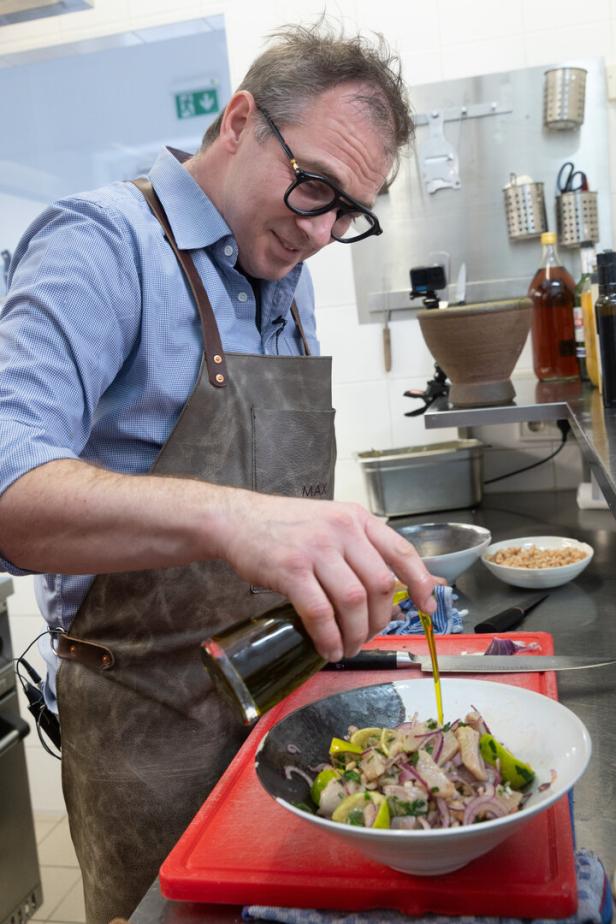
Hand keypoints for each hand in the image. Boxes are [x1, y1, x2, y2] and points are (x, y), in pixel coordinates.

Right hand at [216, 492, 439, 661]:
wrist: (237, 519)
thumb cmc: (284, 526)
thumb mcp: (330, 523)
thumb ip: (358, 549)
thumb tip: (388, 589)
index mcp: (357, 519)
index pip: (401, 552)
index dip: (420, 583)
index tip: (427, 608)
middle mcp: (342, 530)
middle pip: (380, 584)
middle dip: (379, 619)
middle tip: (368, 635)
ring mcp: (317, 549)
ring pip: (353, 601)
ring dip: (355, 633)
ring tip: (347, 646)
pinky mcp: (291, 569)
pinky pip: (320, 612)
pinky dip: (328, 636)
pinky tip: (327, 648)